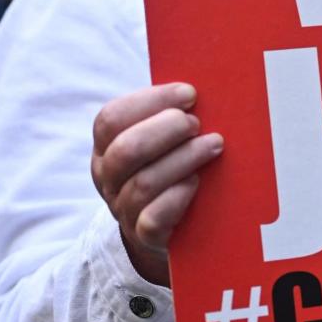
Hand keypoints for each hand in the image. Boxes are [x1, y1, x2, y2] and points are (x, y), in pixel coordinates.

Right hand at [90, 83, 222, 286]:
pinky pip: (154, 218)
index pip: (111, 118)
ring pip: (143, 183)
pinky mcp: (145, 236)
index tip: (190, 93)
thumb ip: (170, 115)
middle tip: (197, 123)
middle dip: (166, 130)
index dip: (150, 101)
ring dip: (183, 158)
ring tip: (214, 145)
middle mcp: (108, 178)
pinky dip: (177, 197)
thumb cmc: (170, 169)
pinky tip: (197, 182)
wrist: (164, 230)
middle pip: (125, 149)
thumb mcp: (161, 142)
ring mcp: (123, 209)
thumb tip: (204, 85)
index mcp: (106, 147)